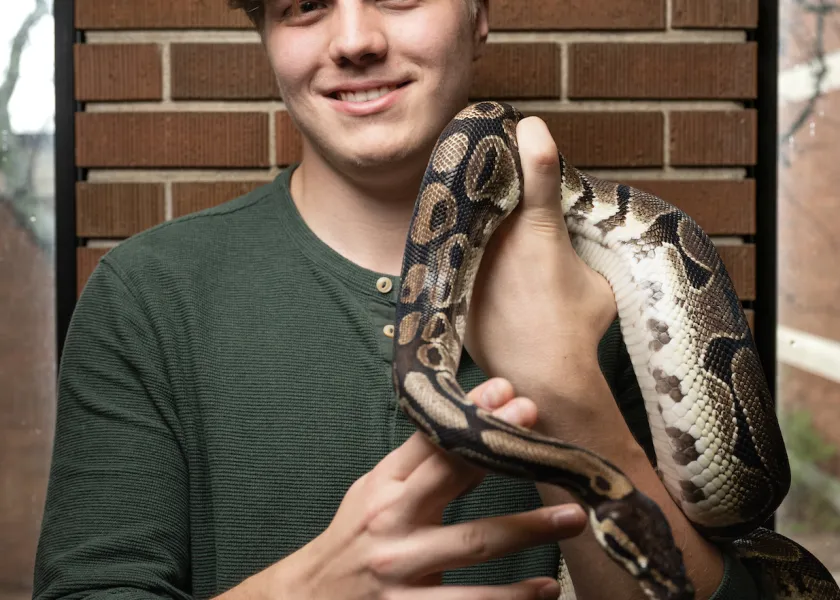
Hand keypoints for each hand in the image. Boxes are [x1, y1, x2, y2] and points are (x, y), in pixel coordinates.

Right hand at [222, 377, 586, 599]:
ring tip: (573, 517)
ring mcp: (401, 572)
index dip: (473, 418)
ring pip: (471, 545)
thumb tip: (476, 415)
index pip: (433, 443)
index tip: (510, 396)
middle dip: (501, 455)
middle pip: (454, 482)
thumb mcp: (376, 491)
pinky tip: (545, 589)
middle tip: (548, 442)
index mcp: (384, 489)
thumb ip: (421, 461)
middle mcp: (391, 525)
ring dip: (527, 529)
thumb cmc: (354, 538)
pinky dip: (512, 597)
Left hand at [464, 116, 617, 405]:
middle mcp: (499, 237)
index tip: (527, 124)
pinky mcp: (453, 283)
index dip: (534, 144)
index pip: (538, 173)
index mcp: (539, 230)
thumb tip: (567, 245)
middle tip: (494, 164)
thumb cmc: (578, 330)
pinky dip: (462, 248)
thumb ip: (579, 251)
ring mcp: (471, 258)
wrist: (541, 376)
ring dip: (473, 211)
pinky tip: (468, 253)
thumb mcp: (597, 283)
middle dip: (491, 173)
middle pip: (489, 187)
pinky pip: (455, 251)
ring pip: (467, 219)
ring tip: (480, 214)